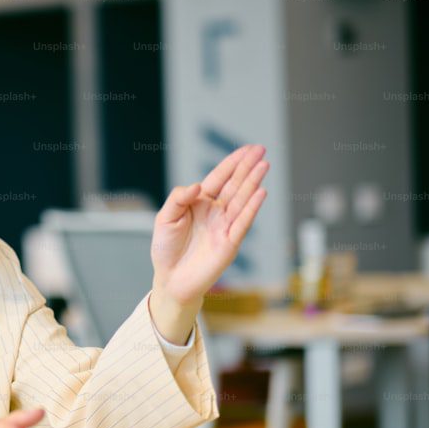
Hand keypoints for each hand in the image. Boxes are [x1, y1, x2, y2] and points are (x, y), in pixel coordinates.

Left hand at [151, 144, 268, 304]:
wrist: (170, 278)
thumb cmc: (166, 248)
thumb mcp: (165, 218)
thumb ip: (178, 198)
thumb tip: (198, 186)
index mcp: (200, 202)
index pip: (219, 177)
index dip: (232, 163)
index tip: (248, 149)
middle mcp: (216, 211)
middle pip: (235, 184)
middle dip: (248, 166)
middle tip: (262, 150)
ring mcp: (225, 226)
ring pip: (242, 200)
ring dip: (253, 182)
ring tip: (264, 165)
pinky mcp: (230, 243)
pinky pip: (243, 222)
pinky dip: (252, 208)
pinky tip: (261, 192)